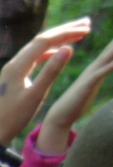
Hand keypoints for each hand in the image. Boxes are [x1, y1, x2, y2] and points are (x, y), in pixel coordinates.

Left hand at [0, 19, 92, 145]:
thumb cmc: (14, 117)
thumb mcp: (36, 95)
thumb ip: (52, 71)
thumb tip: (68, 48)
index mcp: (17, 66)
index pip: (44, 41)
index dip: (66, 32)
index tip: (86, 29)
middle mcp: (13, 64)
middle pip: (40, 40)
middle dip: (64, 30)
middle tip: (86, 23)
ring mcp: (12, 70)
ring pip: (37, 48)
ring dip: (57, 40)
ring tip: (77, 35)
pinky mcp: (13, 77)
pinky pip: (33, 58)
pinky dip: (48, 52)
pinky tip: (58, 52)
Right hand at [37, 34, 112, 154]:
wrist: (59, 116)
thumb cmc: (75, 105)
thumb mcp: (92, 88)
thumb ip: (98, 78)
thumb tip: (105, 73)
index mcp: (95, 68)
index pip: (110, 50)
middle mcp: (93, 68)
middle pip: (111, 49)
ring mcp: (90, 75)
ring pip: (109, 57)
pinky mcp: (88, 84)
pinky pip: (103, 71)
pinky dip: (111, 65)